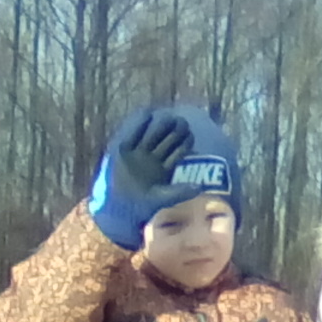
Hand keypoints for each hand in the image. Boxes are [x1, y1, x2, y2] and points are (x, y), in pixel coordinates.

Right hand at [86, 108, 200, 250]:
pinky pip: (133, 136)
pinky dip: (140, 125)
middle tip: (181, 122)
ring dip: (161, 126)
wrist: (121, 207)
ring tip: (168, 118)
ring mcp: (139, 154)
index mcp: (164, 168)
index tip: (190, 133)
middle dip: (174, 131)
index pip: (177, 151)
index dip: (184, 141)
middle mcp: (153, 158)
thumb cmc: (143, 204)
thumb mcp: (164, 198)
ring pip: (152, 136)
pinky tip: (147, 114)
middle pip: (166, 140)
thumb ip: (180, 192)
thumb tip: (200, 187)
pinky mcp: (125, 152)